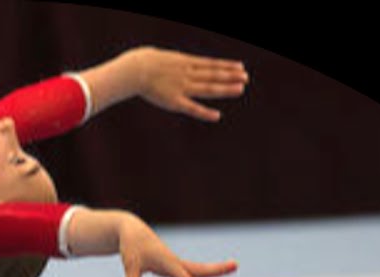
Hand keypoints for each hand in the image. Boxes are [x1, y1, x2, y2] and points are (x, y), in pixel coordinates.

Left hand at [118, 216, 236, 276]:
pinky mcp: (171, 263)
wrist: (131, 230)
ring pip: (197, 268)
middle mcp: (174, 263)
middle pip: (199, 269)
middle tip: (236, 265)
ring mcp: (174, 263)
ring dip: (214, 269)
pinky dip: (201, 273)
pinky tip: (209, 275)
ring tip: (234, 265)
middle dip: (218, 269)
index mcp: (167, 264)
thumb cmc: (131, 247)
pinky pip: (190, 270)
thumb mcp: (130, 266)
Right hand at [128, 46, 248, 121]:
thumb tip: (160, 62)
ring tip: (240, 89)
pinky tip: (217, 116)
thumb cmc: (139, 63)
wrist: (134, 70)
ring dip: (225, 88)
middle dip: (231, 76)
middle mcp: (187, 74)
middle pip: (213, 75)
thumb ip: (165, 62)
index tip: (240, 66)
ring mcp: (182, 87)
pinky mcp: (174, 101)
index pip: (210, 64)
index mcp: (183, 62)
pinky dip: (205, 112)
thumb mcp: (156, 57)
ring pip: (208, 88)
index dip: (226, 66)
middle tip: (246, 77)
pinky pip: (192, 108)